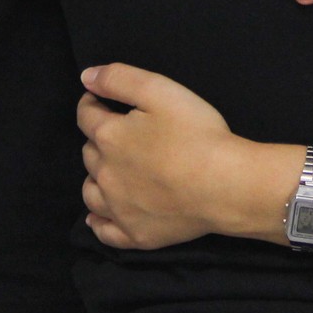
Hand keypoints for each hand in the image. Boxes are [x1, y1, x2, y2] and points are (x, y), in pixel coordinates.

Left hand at [77, 63, 247, 249]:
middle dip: (98, 140)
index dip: (92, 104)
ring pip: (91, 192)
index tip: (99, 101)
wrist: (226, 185)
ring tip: (111, 170)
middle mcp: (105, 175)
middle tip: (120, 134)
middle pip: (88, 153)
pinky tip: (99, 217)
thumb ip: (119, 78)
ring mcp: (118, 209)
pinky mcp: (135, 235)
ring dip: (96, 178)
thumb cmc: (197, 134)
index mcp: (109, 137)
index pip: (86, 116)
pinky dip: (98, 222)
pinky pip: (105, 232)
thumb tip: (86, 77)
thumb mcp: (159, 90)